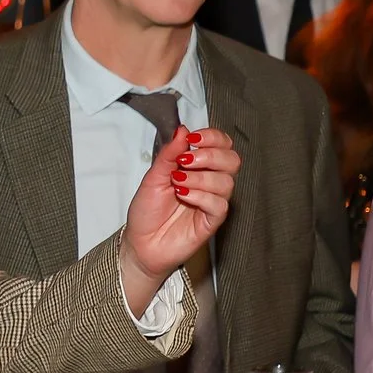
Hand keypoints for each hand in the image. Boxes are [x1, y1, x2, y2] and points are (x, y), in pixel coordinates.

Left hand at [119, 125, 239, 302]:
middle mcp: (210, 182)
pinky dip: (201, 196)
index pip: (222, 144)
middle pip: (232, 160)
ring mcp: (213, 201)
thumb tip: (182, 130)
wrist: (140, 242)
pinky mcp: (212, 221)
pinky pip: (220, 204)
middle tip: (185, 162)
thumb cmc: (147, 211)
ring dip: (200, 178)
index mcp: (199, 167)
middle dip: (210, 155)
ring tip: (177, 183)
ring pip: (226, 182)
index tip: (192, 140)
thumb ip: (169, 154)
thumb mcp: (153, 176)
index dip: (213, 138)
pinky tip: (184, 196)